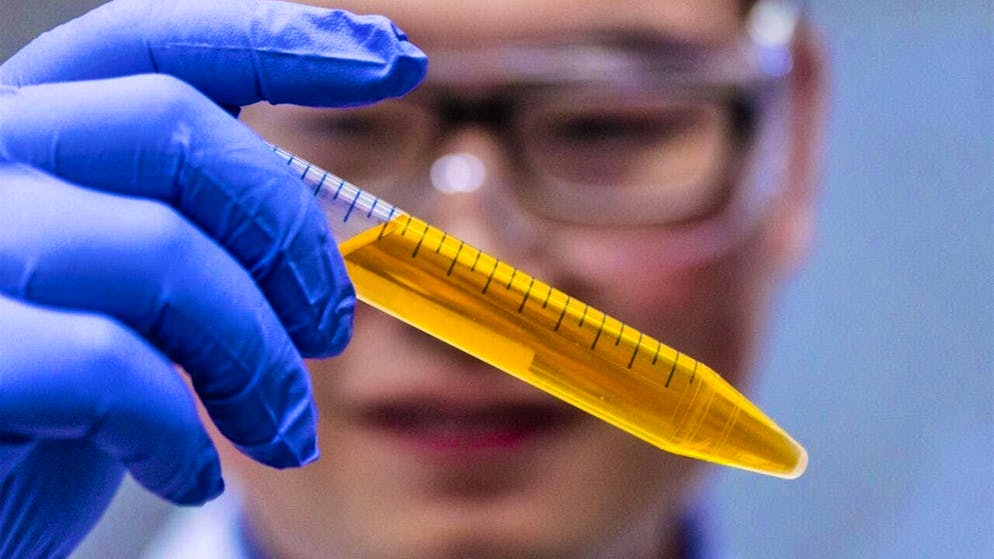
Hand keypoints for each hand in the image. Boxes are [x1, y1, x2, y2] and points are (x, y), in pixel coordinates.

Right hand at [0, 1, 425, 556]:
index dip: (281, 40)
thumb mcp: (134, 296)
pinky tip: (189, 468)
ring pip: (160, 251)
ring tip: (282, 429)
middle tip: (331, 332)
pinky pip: (105, 367)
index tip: (396, 60)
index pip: (156, 43)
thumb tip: (332, 223)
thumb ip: (201, 235)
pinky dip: (177, 427)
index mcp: (36, 134)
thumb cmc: (53, 397)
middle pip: (175, 129)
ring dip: (257, 356)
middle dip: (290, 236)